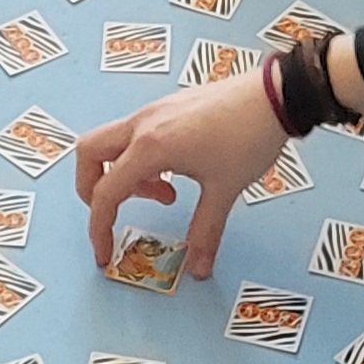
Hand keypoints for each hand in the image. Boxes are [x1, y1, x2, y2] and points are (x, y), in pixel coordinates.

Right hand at [75, 74, 287, 276]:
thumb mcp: (225, 189)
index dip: (99, 229)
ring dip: (125, 174)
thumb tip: (199, 268)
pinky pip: (135, 134)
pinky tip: (176, 173)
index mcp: (150, 148)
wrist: (274, 95)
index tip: (105, 253)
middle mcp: (142, 125)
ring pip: (112, 142)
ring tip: (166, 194)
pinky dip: (141, 159)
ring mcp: (153, 112)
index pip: (105, 193)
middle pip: (89, 154)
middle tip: (116, 212)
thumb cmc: (248, 137)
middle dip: (93, 189)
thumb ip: (206, 231)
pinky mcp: (167, 107)